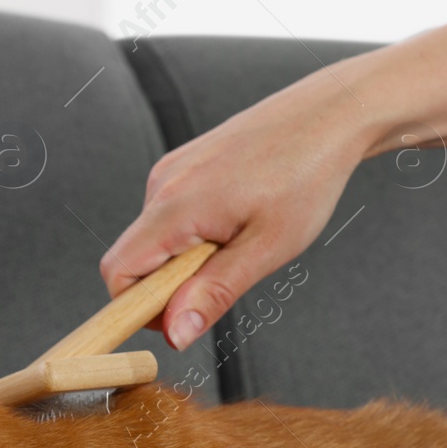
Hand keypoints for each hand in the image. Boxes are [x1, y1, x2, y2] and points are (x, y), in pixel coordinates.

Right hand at [101, 64, 374, 349]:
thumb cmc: (306, 176)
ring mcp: (169, 171)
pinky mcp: (182, 164)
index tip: (180, 318)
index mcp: (174, 207)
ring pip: (154, 239)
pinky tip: (237, 219)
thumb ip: (214, 292)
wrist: (329, 114)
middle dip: (168, 284)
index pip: (117, 273)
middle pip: (134, 258)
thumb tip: (175, 333)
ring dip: (185, 258)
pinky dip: (192, 233)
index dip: (137, 308)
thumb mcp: (267, 248)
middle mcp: (161, 185)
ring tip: (241, 240)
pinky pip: (169, 215)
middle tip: (227, 276)